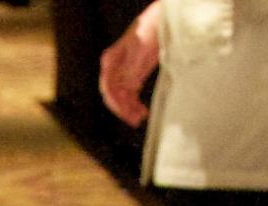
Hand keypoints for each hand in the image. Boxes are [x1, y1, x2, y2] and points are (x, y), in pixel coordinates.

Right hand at [99, 1, 161, 126]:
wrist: (160, 23)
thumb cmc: (149, 30)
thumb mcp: (140, 47)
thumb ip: (130, 66)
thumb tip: (122, 84)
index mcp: (111, 61)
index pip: (107, 86)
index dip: (114, 101)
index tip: (124, 111)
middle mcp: (113, 70)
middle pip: (113, 95)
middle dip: (122, 109)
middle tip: (133, 120)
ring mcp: (122, 74)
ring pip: (122, 98)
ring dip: (130, 109)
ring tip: (140, 118)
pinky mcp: (132, 78)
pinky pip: (130, 96)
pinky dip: (135, 105)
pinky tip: (142, 112)